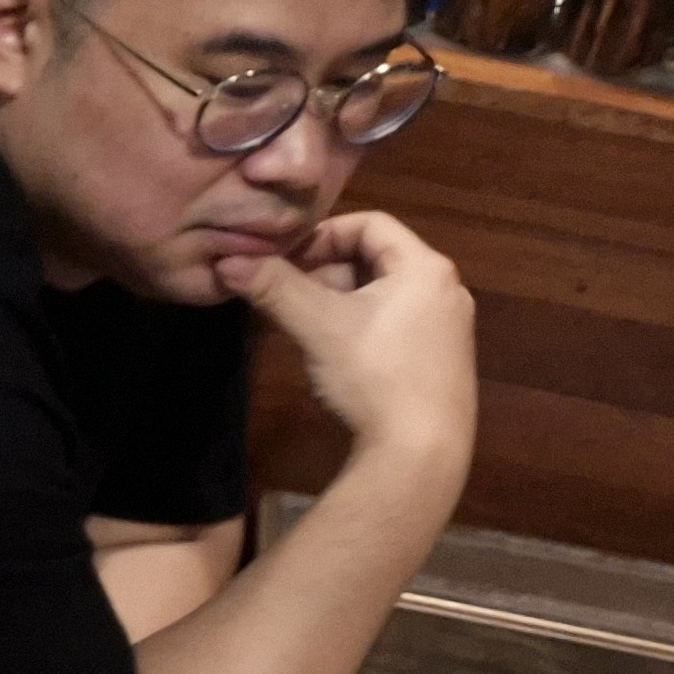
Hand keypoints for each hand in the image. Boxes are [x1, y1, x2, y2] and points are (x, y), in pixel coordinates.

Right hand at [214, 210, 474, 479]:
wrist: (420, 451)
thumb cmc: (374, 375)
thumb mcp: (317, 325)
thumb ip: (274, 287)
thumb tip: (225, 261)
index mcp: (425, 267)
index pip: (369, 223)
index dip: (321, 234)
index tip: (286, 260)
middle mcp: (445, 288)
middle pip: (375, 257)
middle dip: (325, 270)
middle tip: (287, 293)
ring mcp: (448, 326)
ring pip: (382, 292)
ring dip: (338, 298)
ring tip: (303, 323)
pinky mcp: (442, 358)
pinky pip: (395, 320)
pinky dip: (359, 322)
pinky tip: (334, 352)